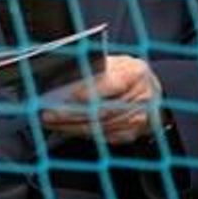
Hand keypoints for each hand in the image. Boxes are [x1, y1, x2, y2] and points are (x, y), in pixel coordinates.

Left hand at [42, 54, 162, 144]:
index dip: (90, 92)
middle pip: (104, 110)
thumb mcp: (113, 63)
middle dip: (72, 114)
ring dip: (72, 126)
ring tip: (51, 122)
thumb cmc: (123, 74)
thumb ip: (93, 68)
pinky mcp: (131, 133)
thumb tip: (60, 78)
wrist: (149, 91)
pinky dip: (81, 132)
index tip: (68, 96)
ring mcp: (139, 117)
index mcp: (136, 73)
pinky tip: (65, 128)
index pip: (112, 84)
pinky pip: (104, 136)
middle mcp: (142, 96)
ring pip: (101, 126)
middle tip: (48, 114)